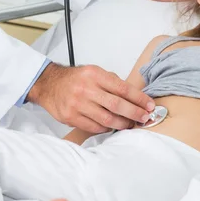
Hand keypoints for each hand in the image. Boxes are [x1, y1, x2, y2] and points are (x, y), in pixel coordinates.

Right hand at [27, 62, 154, 131]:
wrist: (50, 84)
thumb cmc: (76, 79)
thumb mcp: (94, 72)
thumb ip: (112, 82)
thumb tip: (134, 95)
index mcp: (95, 74)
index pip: (122, 87)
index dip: (138, 98)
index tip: (149, 104)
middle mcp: (86, 89)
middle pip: (116, 104)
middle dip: (134, 112)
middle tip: (145, 117)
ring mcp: (78, 104)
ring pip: (107, 119)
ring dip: (122, 123)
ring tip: (131, 124)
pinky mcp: (71, 117)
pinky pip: (94, 127)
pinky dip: (107, 128)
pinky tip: (113, 126)